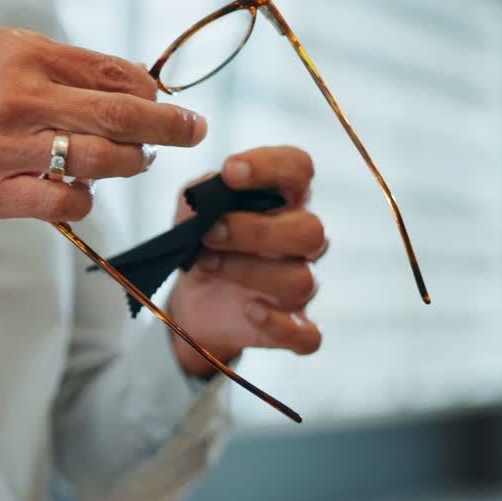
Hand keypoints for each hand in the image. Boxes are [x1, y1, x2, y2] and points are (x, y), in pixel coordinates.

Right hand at [0, 28, 206, 243]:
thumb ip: (54, 61)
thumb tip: (122, 79)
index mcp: (24, 54)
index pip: (113, 72)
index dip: (152, 89)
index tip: (167, 99)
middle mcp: (20, 98)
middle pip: (122, 116)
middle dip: (170, 126)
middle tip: (194, 132)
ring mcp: (7, 149)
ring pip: (101, 162)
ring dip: (131, 162)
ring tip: (136, 160)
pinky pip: (66, 203)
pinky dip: (86, 199)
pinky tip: (83, 191)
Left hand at [167, 146, 326, 376]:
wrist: (192, 296)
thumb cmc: (202, 240)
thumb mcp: (193, 209)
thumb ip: (205, 192)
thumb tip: (214, 191)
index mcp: (284, 200)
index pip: (300, 169)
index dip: (272, 166)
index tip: (230, 171)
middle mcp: (301, 240)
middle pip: (309, 230)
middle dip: (254, 230)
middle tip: (209, 231)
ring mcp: (300, 285)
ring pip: (301, 279)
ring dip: (247, 270)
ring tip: (206, 264)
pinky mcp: (292, 326)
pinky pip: (308, 334)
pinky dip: (279, 325)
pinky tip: (249, 311)